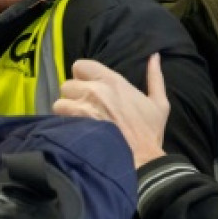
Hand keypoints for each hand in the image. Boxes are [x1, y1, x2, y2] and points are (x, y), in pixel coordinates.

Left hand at [53, 55, 168, 166]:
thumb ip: (154, 77)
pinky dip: (63, 126)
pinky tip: (75, 133)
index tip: (88, 87)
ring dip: (66, 111)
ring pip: (60, 103)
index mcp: (112, 81)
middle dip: (74, 96)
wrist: (142, 161)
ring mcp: (81, 109)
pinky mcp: (73, 127)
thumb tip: (154, 57)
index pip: (80, 65)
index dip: (82, 76)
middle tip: (84, 108)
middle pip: (67, 85)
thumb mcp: (159, 103)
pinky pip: (58, 120)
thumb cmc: (149, 133)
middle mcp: (93, 91)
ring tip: (77, 122)